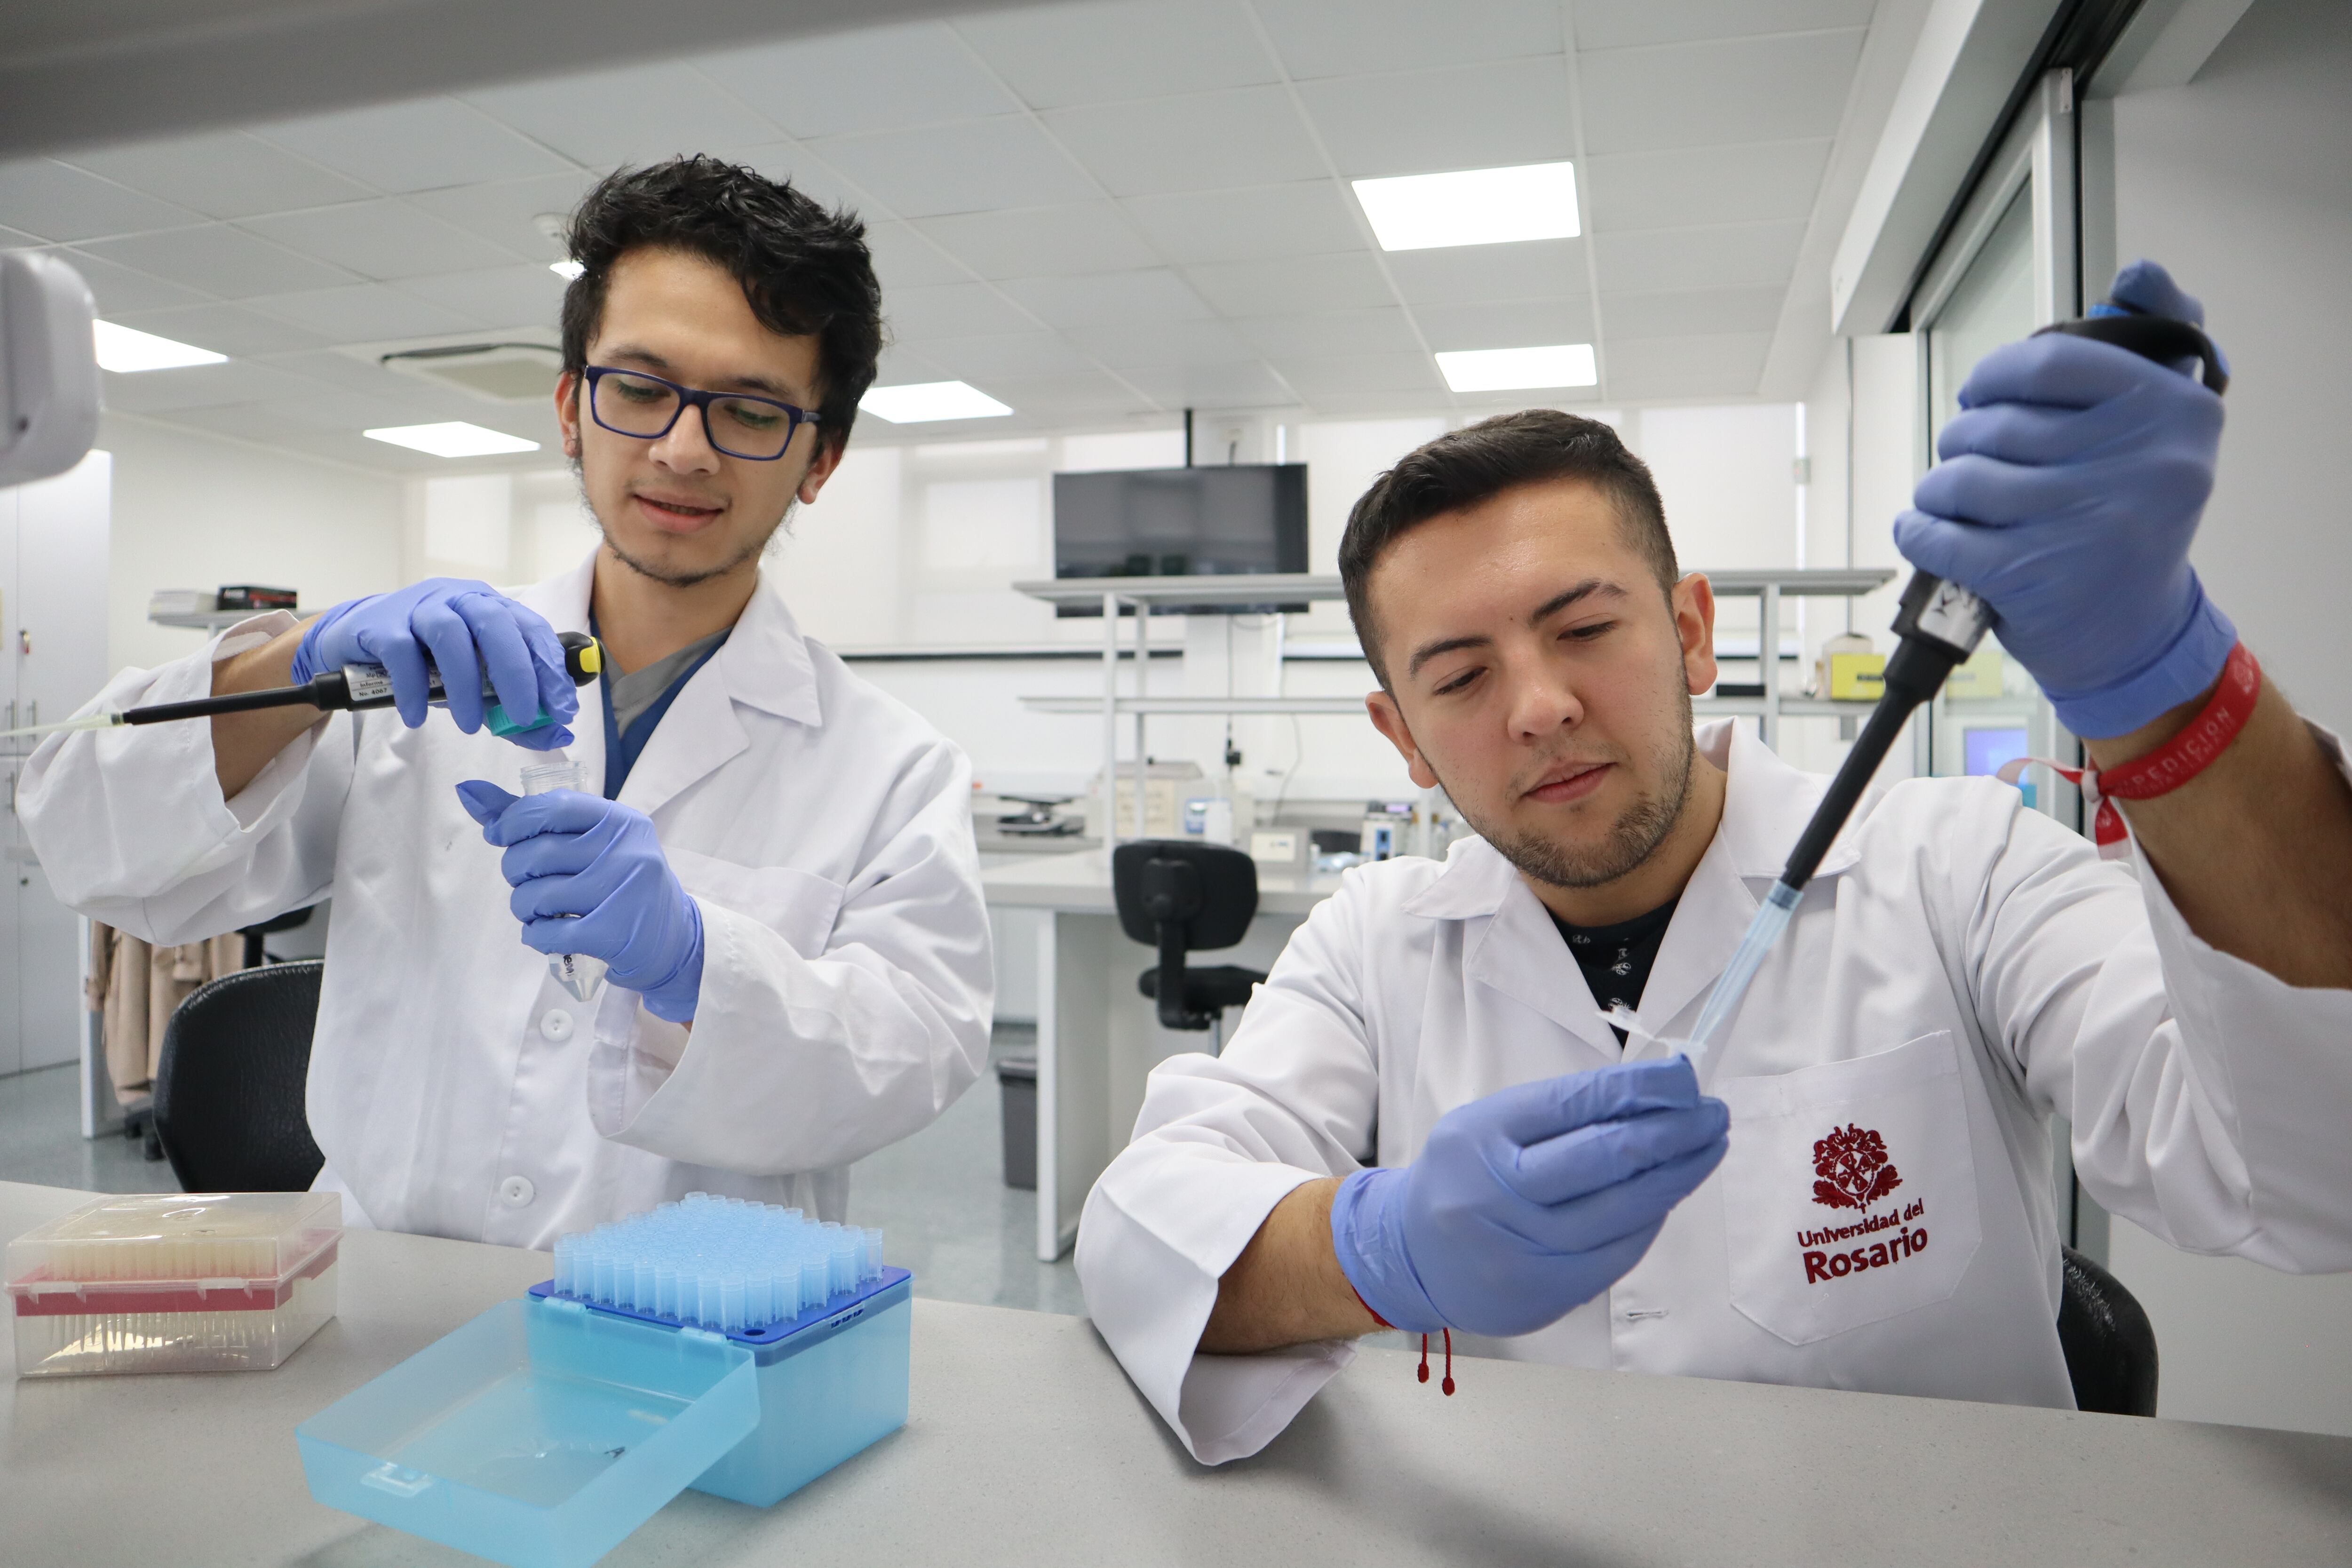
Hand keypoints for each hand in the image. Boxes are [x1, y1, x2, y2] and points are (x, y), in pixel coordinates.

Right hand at [291, 579, 577, 749]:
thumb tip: (556, 734)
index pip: (531, 629)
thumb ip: (513, 709)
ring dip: (465, 685)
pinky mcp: (382, 624)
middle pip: (495, 625)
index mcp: (490, 607)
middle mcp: (459, 599)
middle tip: (524, 716)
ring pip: (450, 636)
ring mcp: (418, 607)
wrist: (356, 642)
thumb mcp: (474, 683)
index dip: (550, 668)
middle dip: (516, 673)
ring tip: (470, 726)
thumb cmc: (426, 660)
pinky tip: (418, 716)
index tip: (563, 709)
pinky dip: (414, 689)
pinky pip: (402, 654)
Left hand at [454, 782, 703, 1020]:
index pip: (552, 807)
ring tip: (537, 911)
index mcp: (621, 821)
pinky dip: (536, 936)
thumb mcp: (591, 842)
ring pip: (536, 897)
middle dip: (515, 872)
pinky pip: (549, 933)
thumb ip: (532, 817)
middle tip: (526, 883)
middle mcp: (626, 851)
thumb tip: (467, 791)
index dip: (512, 822)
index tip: (501, 836)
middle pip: (536, 854)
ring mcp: (623, 892)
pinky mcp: (615, 933)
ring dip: (523, 908)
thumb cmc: (619, 884)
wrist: (673, 940)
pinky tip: (546, 933)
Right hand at [1328, 1058, 1728, 1336]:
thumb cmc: (1465, 1177)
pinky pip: (1616, 1254)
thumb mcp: (1492, 1125)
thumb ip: (1562, 1111)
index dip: (1638, 1089)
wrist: (1413, 1257)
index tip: (1685, 1077)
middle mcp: (1495, 1195)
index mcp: (1479, 1137)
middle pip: (1604, 1159)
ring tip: (1708, 1148)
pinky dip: (1650, 1221)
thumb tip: (1651, 1094)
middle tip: (1713, 1112)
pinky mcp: (1543, 1295)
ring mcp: (1520, 1251)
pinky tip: (1668, 1194)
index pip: (1574, 1104)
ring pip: (1621, 1212)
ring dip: (1676, 1176)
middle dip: (1672, 1131)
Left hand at [1894, 260, 2233, 738]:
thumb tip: (2140, 272)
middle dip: (1964, 442)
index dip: (1995, 376)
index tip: (1981, 393)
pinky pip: (1937, 533)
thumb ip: (2149, 344)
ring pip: (1959, 478)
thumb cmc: (2132, 522)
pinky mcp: (2030, 575)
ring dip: (1938, 490)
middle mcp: (2138, 465)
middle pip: (1995, 425)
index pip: (2050, 361)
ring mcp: (2083, 523)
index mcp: (2172, 413)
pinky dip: (1917, 530)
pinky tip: (1925, 530)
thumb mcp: (2163, 430)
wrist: (2137, 635)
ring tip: (1951, 501)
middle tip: (1970, 461)